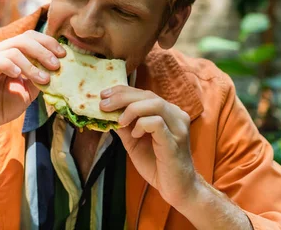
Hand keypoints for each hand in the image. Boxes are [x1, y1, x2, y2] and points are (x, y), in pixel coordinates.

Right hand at [0, 30, 65, 140]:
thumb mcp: (30, 89)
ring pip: (12, 50)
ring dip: (31, 65)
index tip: (63, 55)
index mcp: (11, 52)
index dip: (48, 42)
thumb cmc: (6, 104)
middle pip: (23, 39)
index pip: (30, 37)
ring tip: (42, 78)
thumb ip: (41, 75)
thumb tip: (59, 66)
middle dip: (43, 51)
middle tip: (56, 65)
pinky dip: (7, 65)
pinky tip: (17, 75)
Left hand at [100, 86, 197, 207]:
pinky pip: (156, 122)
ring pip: (154, 103)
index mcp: (166, 112)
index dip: (122, 91)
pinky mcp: (175, 140)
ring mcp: (177, 126)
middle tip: (103, 104)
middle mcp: (175, 115)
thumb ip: (123, 126)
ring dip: (131, 109)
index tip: (104, 95)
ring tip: (119, 121)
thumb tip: (106, 112)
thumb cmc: (157, 164)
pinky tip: (135, 135)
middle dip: (122, 97)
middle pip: (147, 95)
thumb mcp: (134, 141)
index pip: (143, 93)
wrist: (176, 189)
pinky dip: (141, 124)